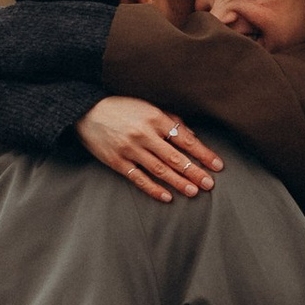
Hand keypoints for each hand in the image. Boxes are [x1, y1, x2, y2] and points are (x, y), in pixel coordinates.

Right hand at [78, 95, 222, 199]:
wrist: (87, 111)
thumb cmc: (122, 109)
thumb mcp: (148, 107)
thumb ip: (170, 121)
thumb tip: (192, 138)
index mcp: (155, 118)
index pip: (185, 140)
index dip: (203, 153)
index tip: (217, 165)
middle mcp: (144, 134)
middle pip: (175, 158)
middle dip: (194, 172)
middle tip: (209, 184)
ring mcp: (129, 149)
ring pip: (159, 170)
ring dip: (178, 182)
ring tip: (193, 191)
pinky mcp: (117, 162)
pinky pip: (139, 178)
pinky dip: (153, 189)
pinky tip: (167, 196)